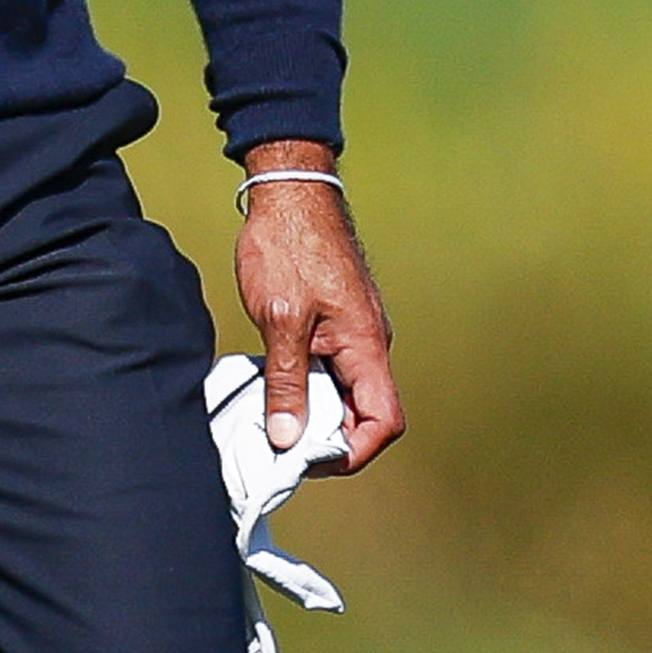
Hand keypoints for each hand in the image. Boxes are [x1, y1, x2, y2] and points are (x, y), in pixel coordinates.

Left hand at [232, 145, 401, 475]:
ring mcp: (352, 335)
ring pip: (343, 394)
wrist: (290, 192)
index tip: (308, 460)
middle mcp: (368, 345)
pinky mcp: (335, 324)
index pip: (382, 421)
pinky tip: (271, 386)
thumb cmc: (289, 245)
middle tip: (278, 443)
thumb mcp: (280, 319)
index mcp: (366, 346)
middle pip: (363, 414)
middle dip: (325, 437)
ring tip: (269, 417)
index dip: (351, 451)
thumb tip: (287, 438)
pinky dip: (304, 387)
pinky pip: (329, 371)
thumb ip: (286, 383)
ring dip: (311, 412)